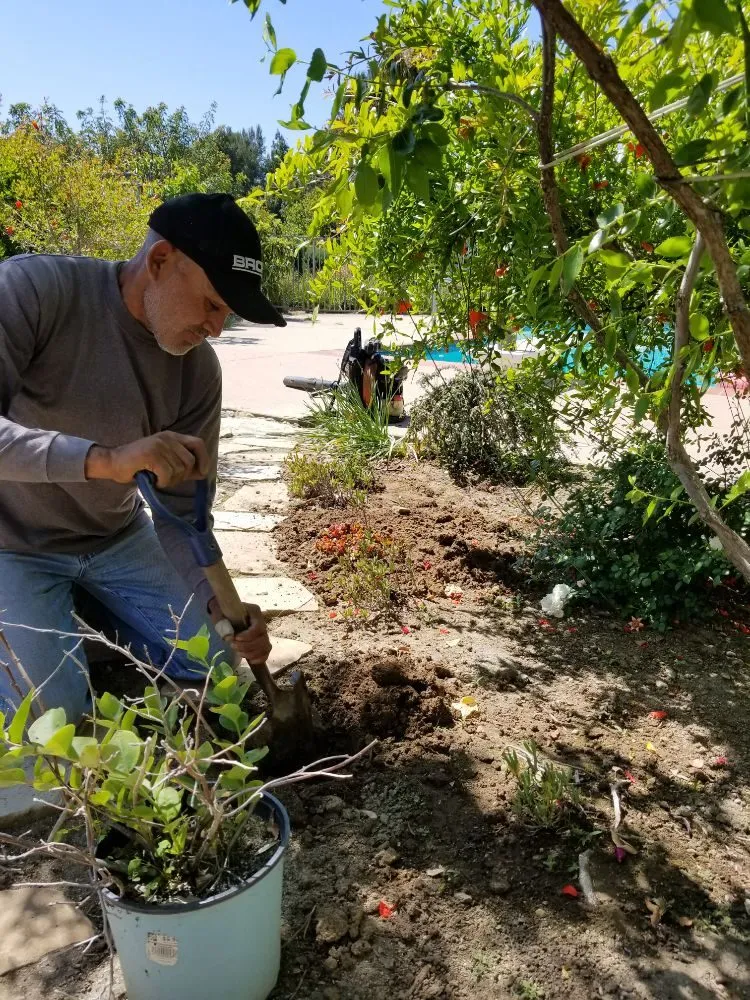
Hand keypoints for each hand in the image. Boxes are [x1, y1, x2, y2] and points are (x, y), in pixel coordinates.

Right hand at [85, 431, 209, 487]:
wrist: (112, 462)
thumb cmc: (138, 465)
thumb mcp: (164, 462)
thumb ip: (182, 465)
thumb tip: (203, 473)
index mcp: (172, 437)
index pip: (198, 443)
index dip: (204, 458)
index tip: (202, 472)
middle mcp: (167, 438)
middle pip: (189, 462)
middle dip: (181, 476)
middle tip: (167, 479)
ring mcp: (159, 445)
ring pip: (178, 470)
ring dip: (169, 481)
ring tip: (157, 478)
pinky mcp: (151, 454)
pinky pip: (167, 474)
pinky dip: (162, 482)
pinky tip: (152, 480)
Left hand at [209, 599, 271, 664]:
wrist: (226, 615)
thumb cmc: (224, 613)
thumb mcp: (221, 614)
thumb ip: (223, 624)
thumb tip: (229, 637)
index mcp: (254, 612)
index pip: (258, 627)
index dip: (249, 635)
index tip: (236, 638)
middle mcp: (262, 623)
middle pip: (263, 639)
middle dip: (247, 646)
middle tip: (233, 646)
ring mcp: (263, 634)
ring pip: (265, 647)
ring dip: (251, 653)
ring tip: (238, 652)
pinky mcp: (262, 644)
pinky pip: (266, 653)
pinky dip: (259, 659)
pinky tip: (249, 660)